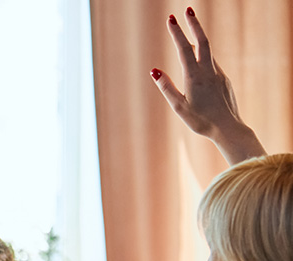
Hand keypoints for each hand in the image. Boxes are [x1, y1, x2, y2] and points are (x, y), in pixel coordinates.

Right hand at [151, 8, 265, 163]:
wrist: (228, 128)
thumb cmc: (200, 120)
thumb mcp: (178, 106)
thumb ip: (166, 87)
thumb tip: (154, 70)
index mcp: (195, 77)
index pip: (184, 49)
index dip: (177, 33)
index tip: (171, 19)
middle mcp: (209, 71)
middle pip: (203, 41)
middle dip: (194, 25)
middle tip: (188, 10)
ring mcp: (219, 74)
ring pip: (208, 53)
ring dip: (199, 40)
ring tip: (190, 32)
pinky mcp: (224, 80)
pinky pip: (212, 64)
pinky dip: (204, 57)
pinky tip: (199, 64)